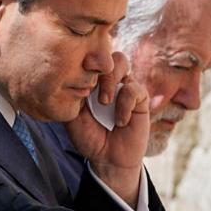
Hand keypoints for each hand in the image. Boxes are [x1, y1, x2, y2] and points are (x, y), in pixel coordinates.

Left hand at [66, 51, 149, 204]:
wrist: (107, 158)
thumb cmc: (89, 137)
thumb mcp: (72, 117)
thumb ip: (72, 96)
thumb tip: (70, 76)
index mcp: (91, 80)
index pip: (88, 57)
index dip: (83, 60)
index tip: (74, 74)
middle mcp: (108, 80)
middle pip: (105, 52)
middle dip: (97, 67)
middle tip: (91, 90)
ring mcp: (124, 87)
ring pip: (120, 62)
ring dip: (110, 80)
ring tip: (104, 103)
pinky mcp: (140, 100)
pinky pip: (134, 89)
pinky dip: (125, 104)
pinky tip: (120, 121)